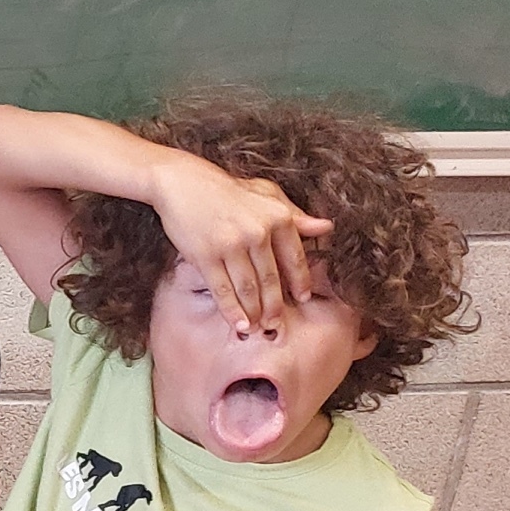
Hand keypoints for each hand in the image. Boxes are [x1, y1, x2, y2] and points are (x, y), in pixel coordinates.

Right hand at [157, 162, 332, 334]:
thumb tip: (327, 227)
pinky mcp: (205, 256)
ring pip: (248, 288)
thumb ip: (295, 213)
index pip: (294, 258)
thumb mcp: (266, 193)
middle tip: (278, 324)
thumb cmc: (227, 190)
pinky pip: (222, 289)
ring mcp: (231, 246)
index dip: (299, 282)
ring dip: (255, 312)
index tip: (302, 298)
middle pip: (271, 279)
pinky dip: (232, 310)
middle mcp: (258, 232)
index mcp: (277, 218)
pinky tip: (239, 323)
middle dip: (275, 305)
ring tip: (259, 327)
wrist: (182, 182)